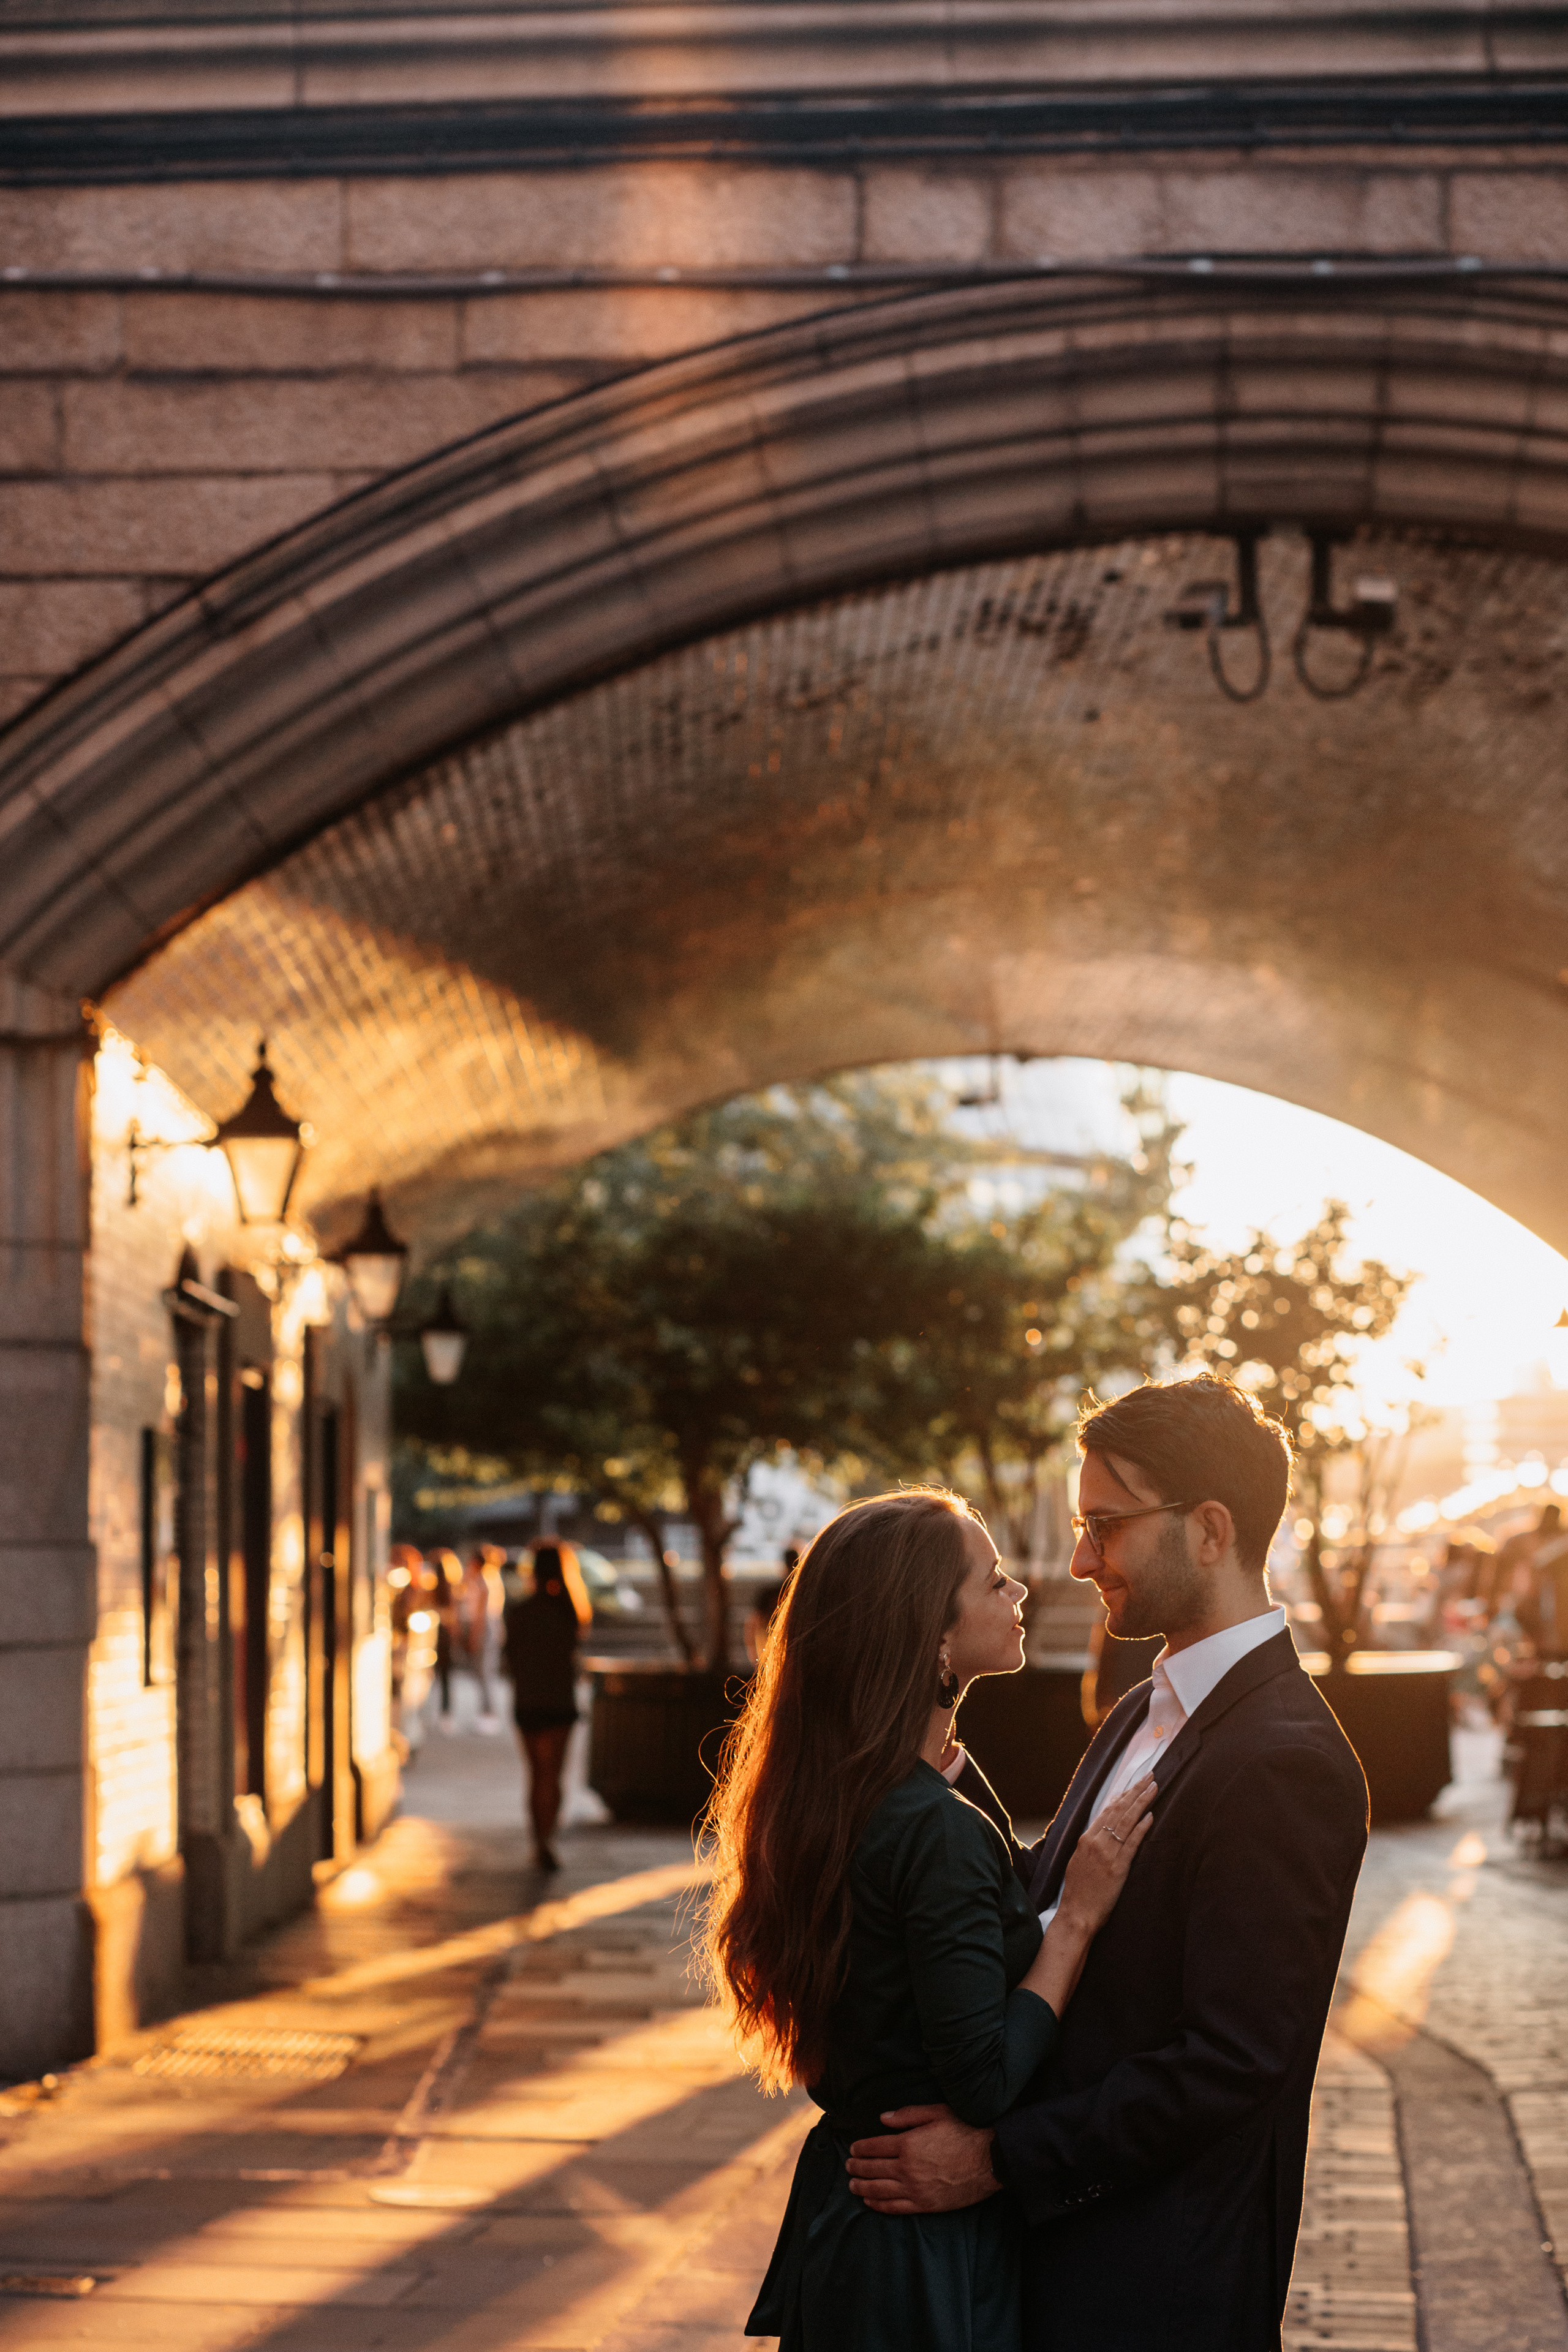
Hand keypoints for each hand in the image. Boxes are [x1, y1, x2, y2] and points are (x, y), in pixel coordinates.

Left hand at [846, 2104, 999, 2213]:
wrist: (991, 2158)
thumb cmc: (965, 2130)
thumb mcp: (936, 2113)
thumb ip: (906, 2115)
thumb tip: (882, 2118)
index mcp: (908, 2143)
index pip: (875, 2147)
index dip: (861, 2148)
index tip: (853, 2148)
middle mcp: (907, 2168)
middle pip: (874, 2169)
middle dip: (857, 2167)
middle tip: (848, 2166)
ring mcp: (916, 2189)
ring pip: (880, 2190)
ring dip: (863, 2187)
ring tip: (852, 2184)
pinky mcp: (926, 2205)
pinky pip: (896, 2207)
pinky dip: (879, 2205)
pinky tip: (870, 2201)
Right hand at [1058, 1775, 1156, 1935]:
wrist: (1076, 1914)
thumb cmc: (1077, 1891)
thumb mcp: (1078, 1861)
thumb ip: (1090, 1845)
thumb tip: (1101, 1830)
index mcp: (1085, 1839)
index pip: (1106, 1810)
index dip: (1122, 1795)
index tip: (1133, 1784)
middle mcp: (1096, 1842)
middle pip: (1119, 1810)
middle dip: (1135, 1791)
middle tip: (1149, 1776)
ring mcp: (1107, 1853)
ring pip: (1127, 1821)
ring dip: (1142, 1802)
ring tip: (1153, 1788)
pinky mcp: (1118, 1867)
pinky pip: (1132, 1842)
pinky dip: (1142, 1827)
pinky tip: (1151, 1816)